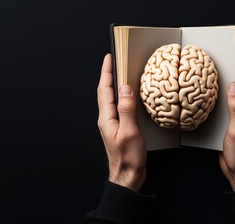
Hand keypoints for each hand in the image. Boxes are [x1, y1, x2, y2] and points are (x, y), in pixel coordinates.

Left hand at [96, 53, 146, 191]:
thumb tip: (125, 88)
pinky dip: (121, 97)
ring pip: (110, 99)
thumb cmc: (128, 158)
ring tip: (120, 74)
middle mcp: (106, 119)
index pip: (104, 89)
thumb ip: (126, 109)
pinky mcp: (119, 128)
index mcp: (106, 118)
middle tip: (114, 61)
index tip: (109, 58)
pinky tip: (128, 97)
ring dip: (114, 85)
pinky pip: (118, 107)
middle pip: (105, 92)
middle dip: (108, 75)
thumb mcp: (130, 132)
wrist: (127, 176)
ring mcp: (112, 124)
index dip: (106, 72)